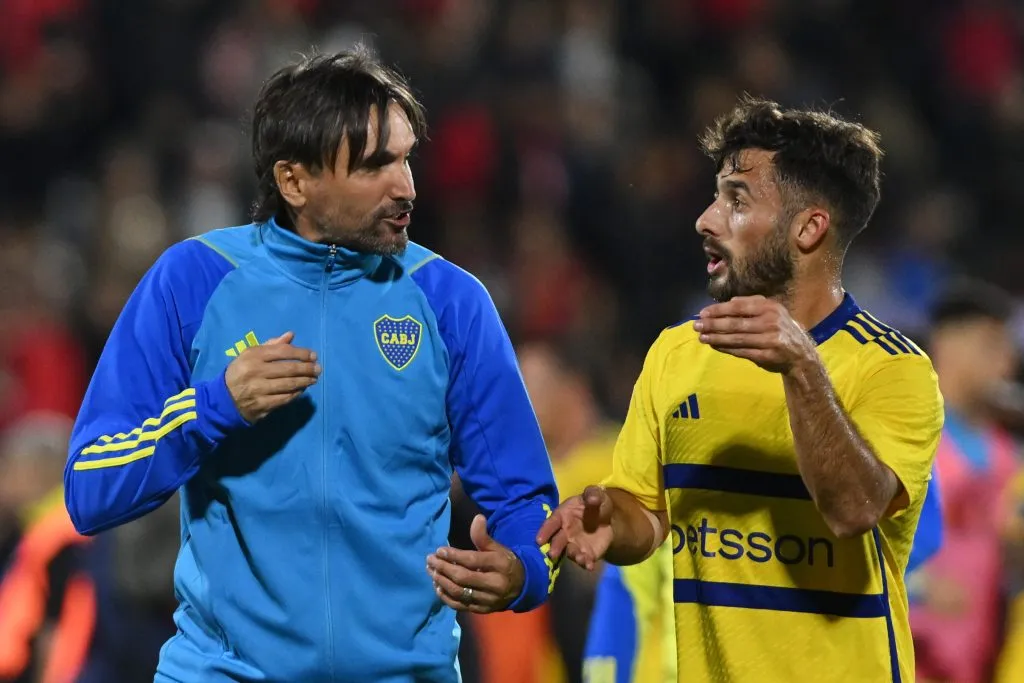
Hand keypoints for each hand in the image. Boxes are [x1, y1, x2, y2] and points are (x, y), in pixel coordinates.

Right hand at [225, 331, 320, 422]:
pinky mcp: (262, 405)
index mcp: (253, 356)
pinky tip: (302, 390)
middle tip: (318, 369)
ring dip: (305, 381)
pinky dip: (296, 394)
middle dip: (307, 368)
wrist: (222, 399)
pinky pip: (284, 398)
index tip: (313, 356)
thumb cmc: (240, 372)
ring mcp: (259, 389)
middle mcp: (256, 371)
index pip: (283, 352)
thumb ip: (271, 345)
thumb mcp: (250, 355)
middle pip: (289, 368)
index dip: (301, 353)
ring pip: (289, 384)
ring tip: (314, 379)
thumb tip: (291, 335)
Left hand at [426, 514, 524, 612]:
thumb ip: (483, 536)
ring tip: (431, 572)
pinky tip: (437, 587)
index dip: (453, 555)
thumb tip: (477, 518)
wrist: (521, 587)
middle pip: (463, 577)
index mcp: (499, 564)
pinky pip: (460, 605)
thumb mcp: (498, 548)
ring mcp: (487, 599)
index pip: (472, 560)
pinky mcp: (481, 610)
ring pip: (459, 593)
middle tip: (430, 560)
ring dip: (442, 582)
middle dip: (443, 568)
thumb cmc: (505, 563)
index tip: (439, 550)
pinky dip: (446, 597)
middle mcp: (494, 584)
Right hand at [536, 486, 613, 570]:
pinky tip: (590, 565)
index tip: (539, 540)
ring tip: (579, 558)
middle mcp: (565, 532)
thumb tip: (591, 499)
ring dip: (573, 556)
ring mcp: (575, 544)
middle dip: (555, 547)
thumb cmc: (596, 504)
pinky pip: (584, 560)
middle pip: (558, 540)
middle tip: (552, 554)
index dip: (545, 531)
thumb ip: (593, 495)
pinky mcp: (586, 553)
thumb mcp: (596, 495)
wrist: (609, 518)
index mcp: (563, 515)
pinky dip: (586, 563)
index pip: (552, 522)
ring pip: (570, 551)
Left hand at [694, 295, 816, 372]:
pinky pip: (741, 351)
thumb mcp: (772, 312)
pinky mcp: (767, 355)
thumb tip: (728, 302)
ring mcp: (769, 339)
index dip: (718, 310)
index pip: (738, 306)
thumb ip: (751, 304)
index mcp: (769, 307)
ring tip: (701, 337)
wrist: (800, 355)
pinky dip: (726, 348)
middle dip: (713, 324)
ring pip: (736, 338)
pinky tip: (714, 346)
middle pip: (735, 323)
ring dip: (716, 338)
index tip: (702, 313)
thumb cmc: (780, 330)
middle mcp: (771, 322)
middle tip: (696, 326)